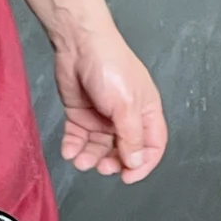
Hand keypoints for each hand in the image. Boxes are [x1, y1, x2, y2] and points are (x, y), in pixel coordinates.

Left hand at [5, 0, 167, 184]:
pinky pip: (79, 138)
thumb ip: (131, 137)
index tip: (127, 176)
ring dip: (91, 157)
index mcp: (145, 113)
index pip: (151, 146)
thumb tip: (136, 162)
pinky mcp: (81, 114)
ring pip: (99, 147)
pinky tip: (69, 151)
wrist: (79, 43)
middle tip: (102, 167)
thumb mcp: (126, 106)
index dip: (142, 164)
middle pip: (124, 151)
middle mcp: (126, 118)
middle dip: (113, 162)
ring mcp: (103, 116)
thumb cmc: (110, 66)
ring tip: (80, 161)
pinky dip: (74, 147)